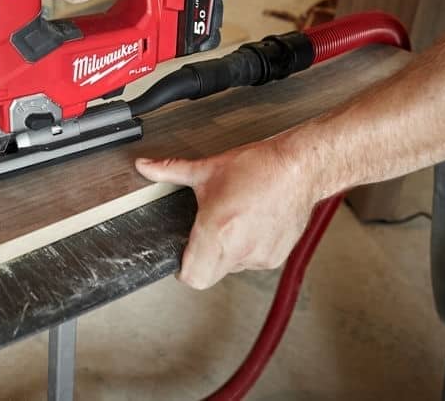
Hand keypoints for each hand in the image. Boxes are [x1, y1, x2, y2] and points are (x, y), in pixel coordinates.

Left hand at [135, 138, 320, 288]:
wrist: (299, 169)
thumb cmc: (259, 168)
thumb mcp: (208, 169)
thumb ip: (171, 170)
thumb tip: (145, 166)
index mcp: (217, 230)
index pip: (192, 277)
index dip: (182, 269)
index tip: (182, 255)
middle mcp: (239, 249)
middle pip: (208, 277)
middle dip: (201, 260)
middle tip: (204, 236)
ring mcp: (260, 256)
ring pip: (231, 269)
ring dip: (226, 253)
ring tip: (233, 222)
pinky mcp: (276, 257)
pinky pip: (252, 262)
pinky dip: (247, 249)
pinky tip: (251, 225)